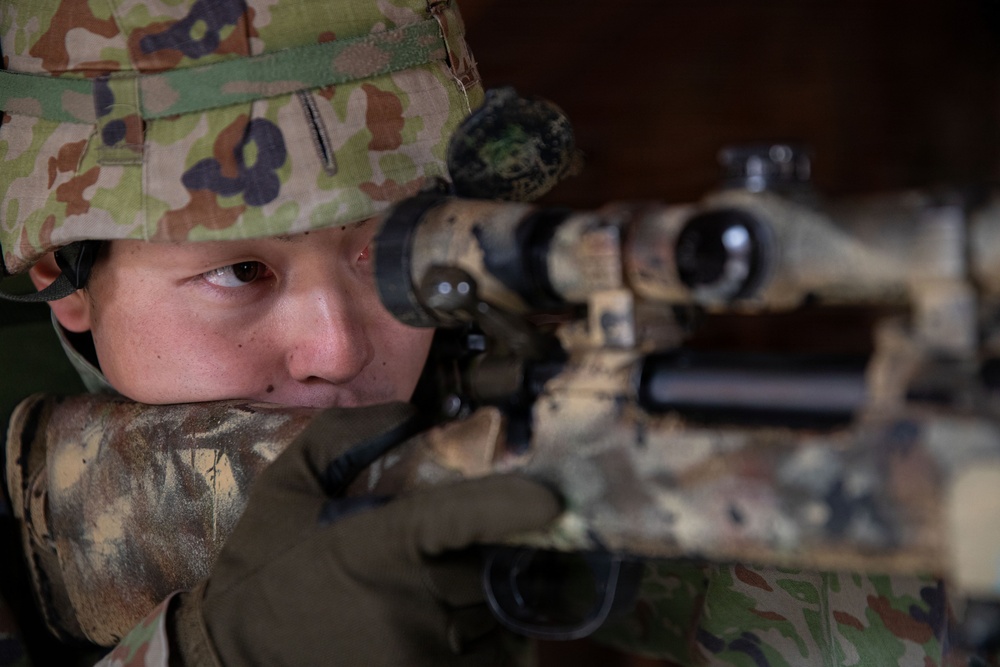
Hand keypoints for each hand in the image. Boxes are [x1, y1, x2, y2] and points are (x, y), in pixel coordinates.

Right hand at [171, 403, 560, 665]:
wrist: (235, 657)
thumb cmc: (266, 569)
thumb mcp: (287, 487)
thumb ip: (343, 436)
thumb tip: (409, 414)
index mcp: (379, 543)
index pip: (461, 518)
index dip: (511, 506)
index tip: (550, 499)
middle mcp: (411, 600)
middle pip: (489, 565)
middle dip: (488, 551)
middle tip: (464, 544)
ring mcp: (424, 651)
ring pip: (493, 613)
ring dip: (485, 596)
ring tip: (442, 588)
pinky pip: (490, 656)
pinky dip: (485, 637)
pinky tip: (448, 623)